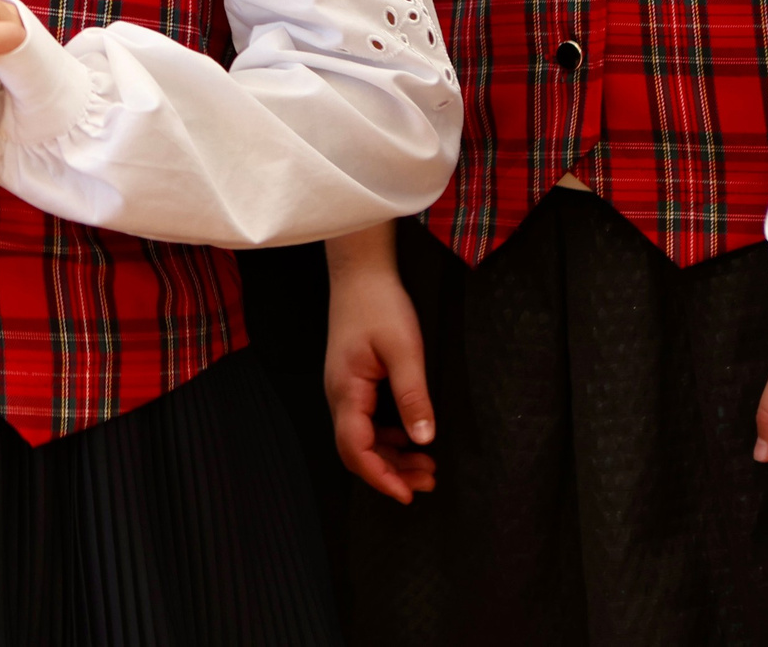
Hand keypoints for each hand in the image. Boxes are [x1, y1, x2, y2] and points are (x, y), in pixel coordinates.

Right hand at [324, 226, 436, 502]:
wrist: (360, 273)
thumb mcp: (404, 349)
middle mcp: (339, 395)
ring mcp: (343, 389)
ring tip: (426, 467)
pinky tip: (410, 439)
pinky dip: (388, 439)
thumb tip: (423, 440)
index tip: (409, 494)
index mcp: (346, 390)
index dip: (381, 477)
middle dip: (390, 473)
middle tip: (428, 481)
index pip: (356, 449)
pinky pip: (366, 423)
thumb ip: (413, 395)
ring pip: (362, 439)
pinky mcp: (352, 383)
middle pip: (356, 450)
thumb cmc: (379, 305)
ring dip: (392, 458)